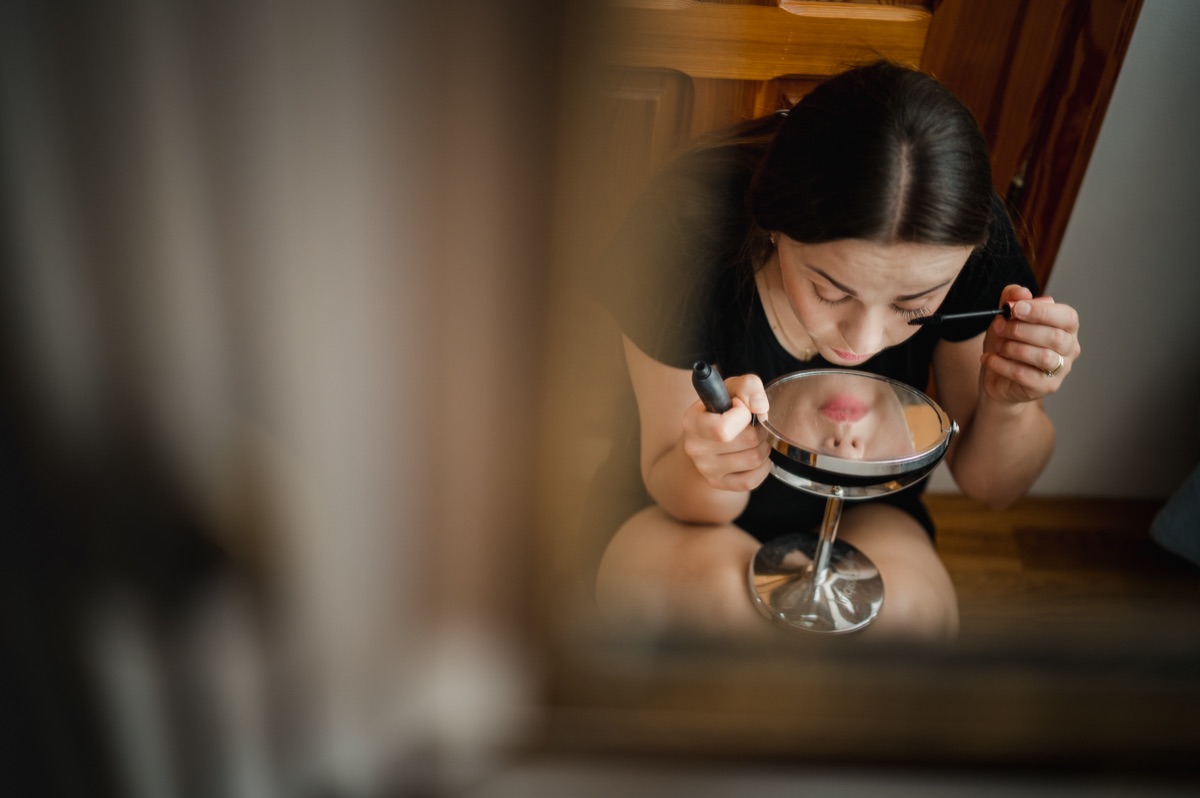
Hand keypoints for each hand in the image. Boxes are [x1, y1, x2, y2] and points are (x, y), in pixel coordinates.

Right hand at [680, 372, 771, 491]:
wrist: (708, 431)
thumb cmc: (722, 407)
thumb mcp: (732, 388)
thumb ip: (748, 386)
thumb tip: (760, 408)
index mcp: (692, 421)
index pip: (725, 427)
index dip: (743, 414)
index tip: (740, 408)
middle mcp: (694, 447)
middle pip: (747, 442)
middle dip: (758, 430)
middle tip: (752, 425)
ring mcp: (705, 468)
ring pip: (753, 459)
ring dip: (763, 447)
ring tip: (755, 439)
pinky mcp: (717, 482)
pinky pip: (750, 481)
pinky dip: (763, 468)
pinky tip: (756, 456)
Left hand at [980, 284, 1080, 404]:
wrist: (998, 377)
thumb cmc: (1009, 343)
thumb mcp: (1007, 317)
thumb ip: (1012, 299)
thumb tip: (1021, 292)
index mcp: (1066, 327)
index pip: (1067, 317)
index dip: (1041, 311)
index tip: (1016, 308)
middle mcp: (1069, 348)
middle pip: (1054, 337)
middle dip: (1021, 330)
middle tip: (999, 327)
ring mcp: (1060, 370)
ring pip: (1042, 357)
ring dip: (1012, 348)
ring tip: (997, 345)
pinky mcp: (1045, 387)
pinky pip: (1024, 375)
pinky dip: (1002, 365)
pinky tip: (989, 359)